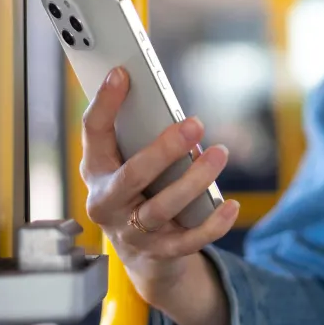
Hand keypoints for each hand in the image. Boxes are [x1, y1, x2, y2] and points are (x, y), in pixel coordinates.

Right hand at [80, 67, 239, 324]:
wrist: (140, 250)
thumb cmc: (138, 187)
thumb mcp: (128, 159)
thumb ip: (139, 132)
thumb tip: (165, 103)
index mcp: (96, 169)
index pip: (93, 132)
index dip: (104, 103)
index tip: (121, 72)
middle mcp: (107, 202)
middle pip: (133, 176)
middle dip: (164, 149)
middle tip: (195, 124)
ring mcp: (131, 231)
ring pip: (162, 207)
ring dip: (194, 180)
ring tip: (219, 154)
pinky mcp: (159, 252)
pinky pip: (188, 240)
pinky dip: (212, 223)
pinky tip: (230, 205)